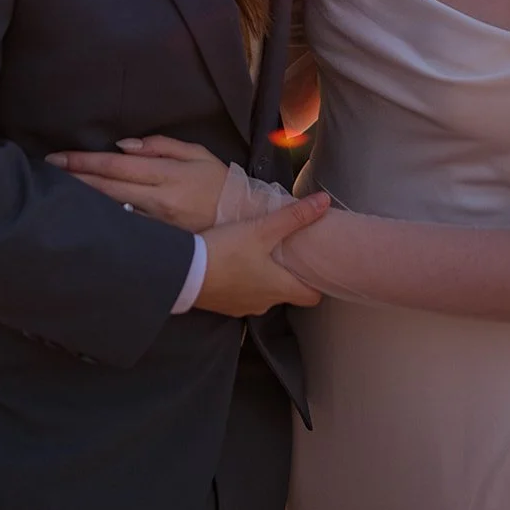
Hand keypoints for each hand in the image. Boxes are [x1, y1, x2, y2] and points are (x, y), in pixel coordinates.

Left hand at [46, 136, 228, 231]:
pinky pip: (124, 229)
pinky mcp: (158, 242)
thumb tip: (123, 146)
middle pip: (105, 188)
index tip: (56, 158)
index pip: (115, 166)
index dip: (83, 162)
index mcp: (166, 174)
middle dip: (73, 179)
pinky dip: (101, 222)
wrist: (243, 221)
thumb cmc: (219, 183)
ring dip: (82, 201)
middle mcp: (157, 200)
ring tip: (55, 193)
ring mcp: (155, 225)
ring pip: (110, 211)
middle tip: (45, 173)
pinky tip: (83, 218)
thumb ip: (160, 146)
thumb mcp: (197, 154)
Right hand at [196, 191, 329, 316]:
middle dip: (290, 275)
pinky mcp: (223, 305)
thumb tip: (325, 201)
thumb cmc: (227, 251)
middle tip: (292, 254)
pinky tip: (236, 263)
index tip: (319, 267)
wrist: (183, 272)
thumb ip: (293, 216)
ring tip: (263, 255)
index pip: (312, 297)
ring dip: (266, 278)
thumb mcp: (261, 229)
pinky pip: (242, 294)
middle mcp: (265, 304)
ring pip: (264, 294)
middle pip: (287, 293)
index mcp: (280, 288)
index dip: (318, 283)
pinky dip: (244, 282)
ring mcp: (243, 307)